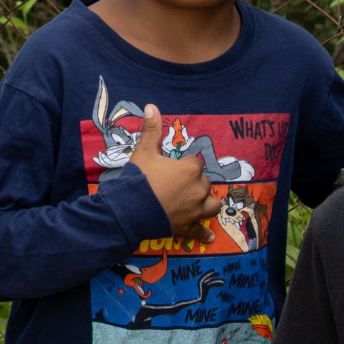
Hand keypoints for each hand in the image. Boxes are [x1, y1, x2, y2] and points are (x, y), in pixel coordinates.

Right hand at [128, 104, 217, 241]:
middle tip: (176, 184)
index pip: (196, 163)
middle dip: (194, 183)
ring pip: (211, 205)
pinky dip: (204, 234)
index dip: (185, 165)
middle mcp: (198, 190)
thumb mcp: (144, 151)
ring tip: (198, 203)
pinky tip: (209, 237)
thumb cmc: (139, 179)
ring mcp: (195, 211)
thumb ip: (151, 130)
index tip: (174, 168)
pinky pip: (201, 232)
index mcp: (190, 170)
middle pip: (204, 183)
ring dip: (206, 203)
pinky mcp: (188, 227)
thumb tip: (151, 106)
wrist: (131, 209)